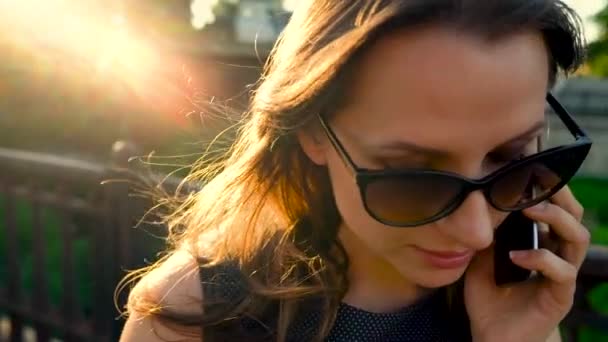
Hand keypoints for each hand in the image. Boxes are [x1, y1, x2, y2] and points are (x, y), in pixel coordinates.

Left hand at [464, 186, 589, 341]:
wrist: (493, 336)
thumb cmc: (489, 295)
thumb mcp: (480, 256)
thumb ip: (484, 231)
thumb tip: (477, 199)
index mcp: (541, 241)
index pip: (554, 206)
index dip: (547, 185)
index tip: (530, 164)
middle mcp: (556, 253)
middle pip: (575, 215)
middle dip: (560, 194)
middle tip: (537, 181)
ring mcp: (562, 275)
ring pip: (578, 238)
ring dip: (555, 219)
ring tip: (530, 210)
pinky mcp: (560, 296)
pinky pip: (562, 272)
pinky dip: (540, 259)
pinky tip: (516, 256)